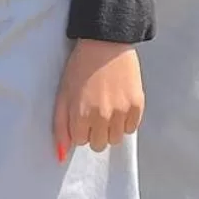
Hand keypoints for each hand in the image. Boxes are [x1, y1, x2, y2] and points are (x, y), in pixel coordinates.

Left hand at [52, 39, 142, 160]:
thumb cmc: (80, 67)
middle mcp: (103, 116)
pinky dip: (125, 121)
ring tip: (107, 109)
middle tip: (93, 113)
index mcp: (81, 114)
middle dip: (95, 132)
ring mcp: (122, 111)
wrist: (105, 43)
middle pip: (99, 145)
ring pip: (116, 139)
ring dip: (110, 129)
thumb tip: (61, 154)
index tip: (80, 114)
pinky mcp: (138, 105)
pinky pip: (132, 128)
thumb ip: (60, 126)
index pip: (80, 141)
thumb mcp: (63, 94)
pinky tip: (119, 104)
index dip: (79, 128)